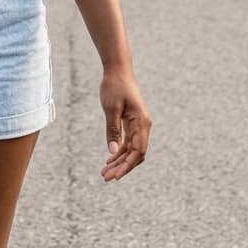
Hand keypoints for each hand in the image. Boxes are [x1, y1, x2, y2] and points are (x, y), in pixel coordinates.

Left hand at [99, 67, 150, 181]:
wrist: (118, 70)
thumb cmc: (114, 86)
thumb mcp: (111, 108)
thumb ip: (112, 130)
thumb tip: (112, 151)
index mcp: (141, 122)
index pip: (137, 151)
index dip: (127, 165)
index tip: (115, 175)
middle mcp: (143, 125)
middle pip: (135, 154)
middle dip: (121, 167)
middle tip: (105, 177)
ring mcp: (138, 125)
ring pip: (131, 150)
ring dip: (119, 161)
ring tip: (105, 172)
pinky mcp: (132, 123)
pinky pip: (128, 142)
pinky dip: (119, 152)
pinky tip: (110, 159)